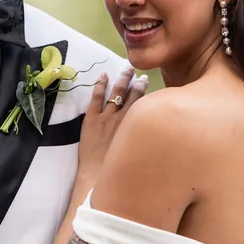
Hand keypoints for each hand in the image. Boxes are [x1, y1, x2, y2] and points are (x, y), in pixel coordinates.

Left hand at [78, 66, 146, 185]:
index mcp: (135, 126)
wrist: (99, 175)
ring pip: (117, 93)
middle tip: (140, 73)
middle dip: (136, 82)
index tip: (147, 82)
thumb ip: (142, 138)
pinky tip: (103, 75)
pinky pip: (96, 98)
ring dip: (122, 79)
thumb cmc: (119, 169)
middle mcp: (124, 118)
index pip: (142, 104)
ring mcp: (107, 117)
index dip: (145, 92)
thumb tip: (150, 132)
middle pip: (132, 95)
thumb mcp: (137, 152)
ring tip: (127, 69)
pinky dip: (100, 85)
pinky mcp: (92, 119)